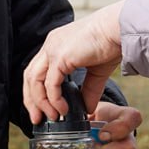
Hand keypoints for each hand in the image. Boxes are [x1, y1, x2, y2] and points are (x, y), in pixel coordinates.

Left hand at [23, 0, 125, 123]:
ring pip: (34, 80)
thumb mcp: (97, 71)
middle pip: (29, 77)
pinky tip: (63, 109)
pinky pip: (50, 83)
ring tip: (52, 117)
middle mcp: (51, 45)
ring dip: (40, 102)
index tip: (42, 110)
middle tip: (37, 119)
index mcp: (56, 45)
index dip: (36, 92)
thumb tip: (88, 109)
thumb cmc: (112, 42)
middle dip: (31, 100)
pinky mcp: (60, 56)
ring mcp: (53, 49)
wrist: (119, 29)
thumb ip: (89, 89)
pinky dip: (54, 99)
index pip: (37, 71)